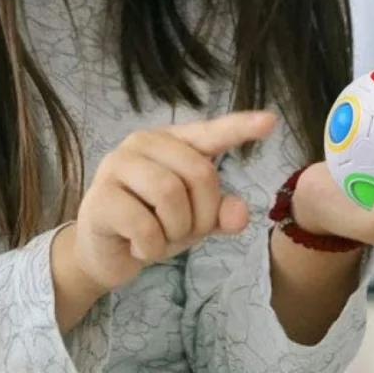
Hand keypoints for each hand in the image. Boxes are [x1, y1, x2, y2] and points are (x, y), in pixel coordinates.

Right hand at [66, 110, 277, 293]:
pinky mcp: (101, 197)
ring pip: (171, 196)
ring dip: (176, 231)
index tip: (271, 121)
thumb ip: (219, 213)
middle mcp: (143, 142)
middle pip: (199, 173)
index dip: (241, 127)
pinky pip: (145, 226)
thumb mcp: (194, 220)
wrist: (102, 253)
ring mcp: (118, 165)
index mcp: (172, 141)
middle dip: (202, 214)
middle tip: (185, 232)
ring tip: (161, 238)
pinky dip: (152, 248)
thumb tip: (240, 214)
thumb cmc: (153, 224)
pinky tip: (140, 247)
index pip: (210, 132)